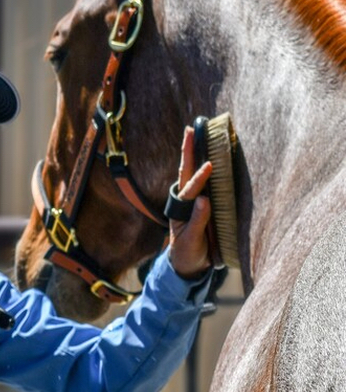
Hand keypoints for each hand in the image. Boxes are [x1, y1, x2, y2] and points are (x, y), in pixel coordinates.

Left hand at [168, 127, 212, 278]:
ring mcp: (194, 199)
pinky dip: (207, 163)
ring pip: (192, 171)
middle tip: (190, 129)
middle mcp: (186, 199)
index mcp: (181, 208)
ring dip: (195, 151)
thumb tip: (204, 200)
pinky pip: (206, 180)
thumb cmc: (188, 250)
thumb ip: (197, 221)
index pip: (190, 189)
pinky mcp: (205, 201)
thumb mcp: (191, 240)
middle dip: (188, 150)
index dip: (199, 178)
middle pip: (186, 171)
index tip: (209, 166)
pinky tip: (211, 149)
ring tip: (194, 132)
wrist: (188, 262)